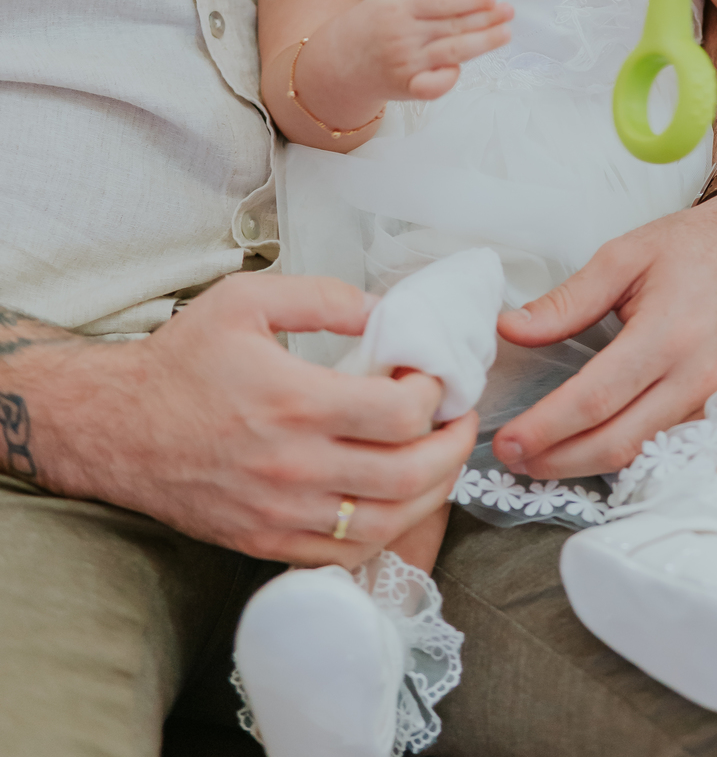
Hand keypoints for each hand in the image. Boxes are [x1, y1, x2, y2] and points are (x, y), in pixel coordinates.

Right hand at [28, 273, 477, 565]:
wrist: (118, 427)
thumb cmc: (183, 361)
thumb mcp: (247, 299)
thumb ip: (322, 297)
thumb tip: (382, 311)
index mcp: (295, 402)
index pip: (401, 413)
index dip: (436, 394)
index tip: (437, 377)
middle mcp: (294, 467)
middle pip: (408, 475)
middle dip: (453, 447)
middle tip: (461, 420)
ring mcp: (281, 513)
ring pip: (386, 522)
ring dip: (431, 492)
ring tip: (441, 459)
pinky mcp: (267, 542)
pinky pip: (346, 554)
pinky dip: (386, 531)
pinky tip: (396, 500)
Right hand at [329, 0, 513, 105]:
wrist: (340, 60)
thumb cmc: (375, 21)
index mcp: (399, 5)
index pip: (442, 1)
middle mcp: (401, 34)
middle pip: (452, 27)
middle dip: (485, 20)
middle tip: (509, 12)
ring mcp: (404, 63)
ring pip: (451, 53)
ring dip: (482, 44)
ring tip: (505, 33)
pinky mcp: (407, 88)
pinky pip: (435, 85)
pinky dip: (450, 77)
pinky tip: (463, 66)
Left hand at [491, 190, 716, 478]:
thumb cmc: (698, 246)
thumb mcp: (626, 254)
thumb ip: (568, 300)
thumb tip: (511, 329)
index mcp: (666, 335)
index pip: (595, 399)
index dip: (546, 427)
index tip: (506, 440)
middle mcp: (695, 379)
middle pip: (616, 443)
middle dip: (557, 460)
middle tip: (512, 458)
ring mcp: (714, 401)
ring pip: (642, 454)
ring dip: (586, 466)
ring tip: (540, 459)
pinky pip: (667, 447)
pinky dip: (625, 456)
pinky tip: (591, 451)